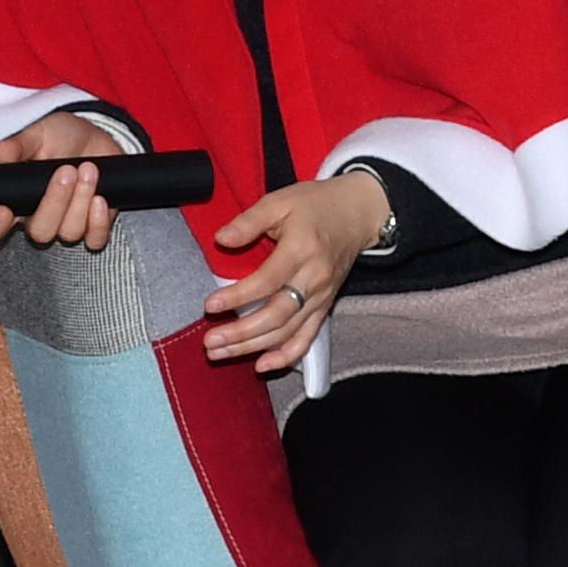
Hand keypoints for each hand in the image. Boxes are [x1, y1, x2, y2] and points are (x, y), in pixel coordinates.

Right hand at [0, 110, 125, 248]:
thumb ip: (14, 147)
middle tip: (66, 171)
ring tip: (88, 168)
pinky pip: (94, 239)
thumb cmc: (60, 138)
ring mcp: (66, 225)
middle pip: (39, 232)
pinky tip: (99, 198)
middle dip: (55, 202)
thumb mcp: (36, 135)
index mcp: (15, 200)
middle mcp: (37, 218)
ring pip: (69, 232)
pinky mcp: (93, 228)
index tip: (4, 211)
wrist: (95, 137)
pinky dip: (98, 220)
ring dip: (80, 200)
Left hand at [203, 170, 389, 374]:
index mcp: (301, 250)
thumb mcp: (279, 201)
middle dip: (240, 333)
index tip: (210, 306)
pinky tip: (262, 365)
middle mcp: (314, 279)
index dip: (237, 297)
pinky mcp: (325, 307)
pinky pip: (307, 338)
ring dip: (253, 347)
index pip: (267, 281)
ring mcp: (321, 297)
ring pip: (287, 331)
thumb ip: (249, 221)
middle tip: (209, 342)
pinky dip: (286, 355)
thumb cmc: (314, 205)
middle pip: (276, 315)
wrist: (358, 214)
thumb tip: (221, 239)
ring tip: (221, 353)